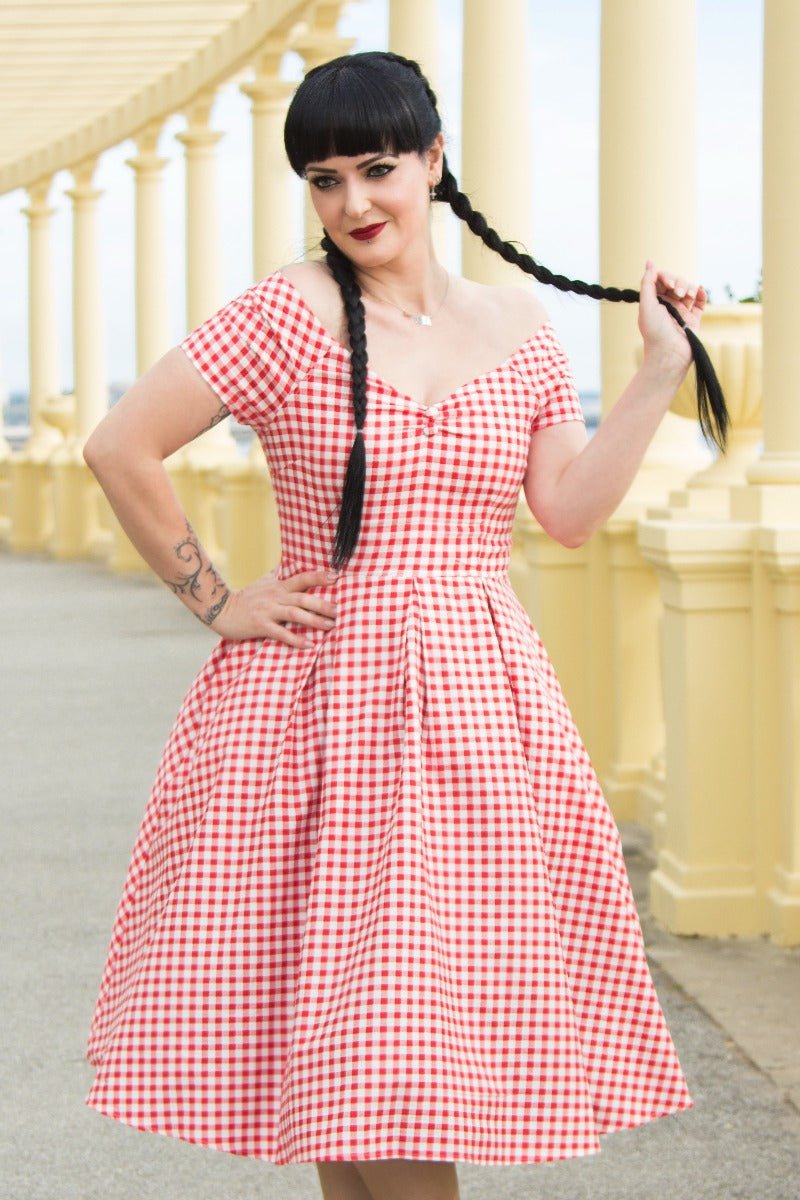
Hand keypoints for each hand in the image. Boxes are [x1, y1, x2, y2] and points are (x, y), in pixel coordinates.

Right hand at [209, 566, 338, 644]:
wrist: (220, 609)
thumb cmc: (246, 597)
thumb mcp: (264, 581)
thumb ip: (278, 572)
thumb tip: (289, 559)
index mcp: (279, 586)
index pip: (303, 578)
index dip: (319, 576)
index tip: (337, 576)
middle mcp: (276, 596)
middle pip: (303, 597)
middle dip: (323, 604)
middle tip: (340, 610)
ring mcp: (268, 611)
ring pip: (295, 614)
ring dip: (314, 620)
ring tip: (330, 627)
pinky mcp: (260, 625)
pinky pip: (281, 633)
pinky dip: (295, 639)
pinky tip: (309, 644)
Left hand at [638, 260, 706, 380]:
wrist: (669, 354)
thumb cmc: (655, 331)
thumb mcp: (646, 304)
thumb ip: (648, 283)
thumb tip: (650, 262)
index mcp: (653, 302)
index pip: (661, 280)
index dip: (665, 277)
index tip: (667, 283)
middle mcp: (667, 306)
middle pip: (676, 282)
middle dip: (678, 282)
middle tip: (677, 293)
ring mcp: (681, 312)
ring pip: (688, 290)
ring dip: (689, 287)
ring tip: (686, 296)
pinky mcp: (693, 320)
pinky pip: (699, 303)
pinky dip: (701, 294)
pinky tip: (699, 291)